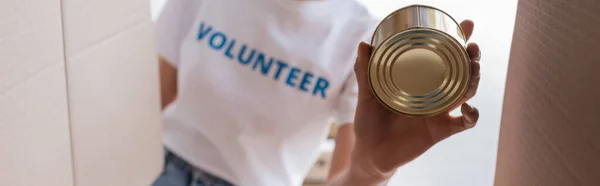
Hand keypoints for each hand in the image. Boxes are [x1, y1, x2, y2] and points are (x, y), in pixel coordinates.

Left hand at [350, 20, 481, 178]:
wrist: (370, 153)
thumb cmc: (369, 123)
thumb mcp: (366, 94)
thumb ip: (365, 72)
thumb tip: (364, 44)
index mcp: (419, 81)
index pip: (442, 57)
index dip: (456, 41)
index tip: (465, 25)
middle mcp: (433, 94)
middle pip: (461, 72)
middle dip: (471, 57)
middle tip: (472, 46)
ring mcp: (439, 111)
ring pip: (467, 92)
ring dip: (474, 78)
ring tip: (474, 67)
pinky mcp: (440, 130)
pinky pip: (464, 123)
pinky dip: (472, 115)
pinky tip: (468, 107)